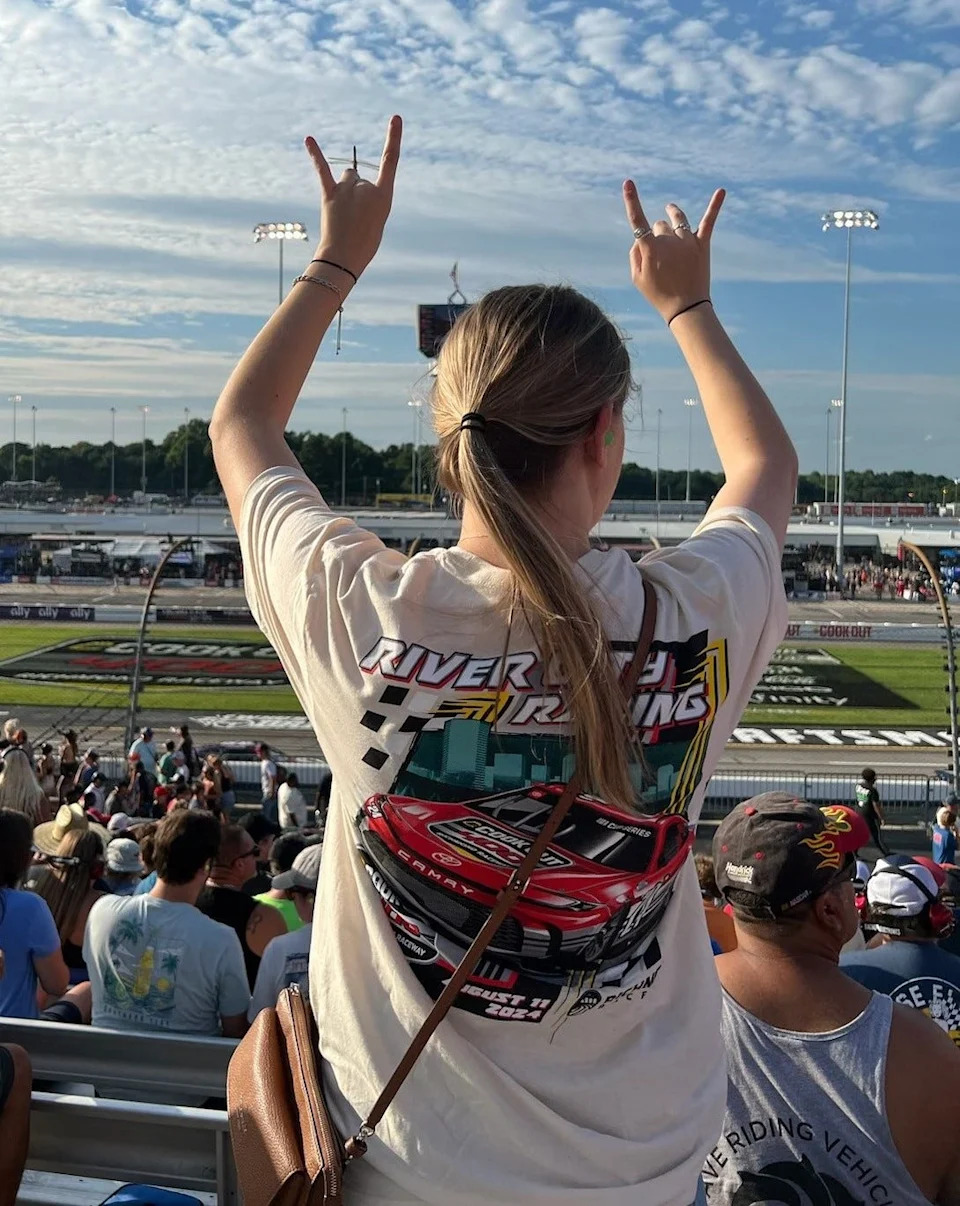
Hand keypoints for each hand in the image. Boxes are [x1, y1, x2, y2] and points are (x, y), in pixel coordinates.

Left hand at [305, 115, 401, 278]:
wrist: (346, 258)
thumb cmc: (364, 242)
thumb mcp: (375, 218)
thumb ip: (366, 195)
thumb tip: (349, 176)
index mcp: (384, 195)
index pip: (391, 161)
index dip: (393, 138)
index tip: (395, 118)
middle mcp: (366, 188)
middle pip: (360, 178)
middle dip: (357, 194)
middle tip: (355, 219)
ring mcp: (347, 190)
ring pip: (346, 178)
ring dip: (344, 190)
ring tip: (343, 214)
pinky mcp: (329, 194)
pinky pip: (322, 170)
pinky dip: (315, 154)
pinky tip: (308, 138)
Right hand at [622, 182, 724, 322]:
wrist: (686, 308)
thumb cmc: (658, 295)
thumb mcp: (637, 278)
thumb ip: (635, 254)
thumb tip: (640, 237)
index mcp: (650, 249)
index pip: (638, 221)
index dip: (632, 201)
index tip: (628, 183)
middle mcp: (669, 240)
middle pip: (659, 225)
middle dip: (657, 234)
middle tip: (660, 255)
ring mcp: (687, 241)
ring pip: (676, 220)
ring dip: (672, 218)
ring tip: (670, 211)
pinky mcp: (702, 244)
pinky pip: (709, 221)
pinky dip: (715, 205)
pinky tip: (722, 191)